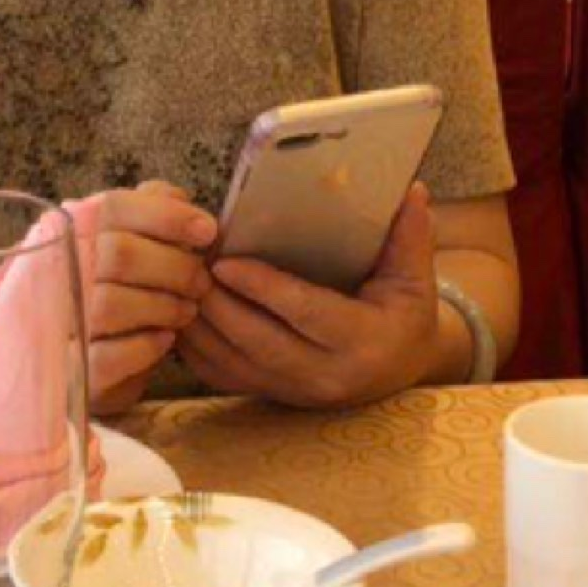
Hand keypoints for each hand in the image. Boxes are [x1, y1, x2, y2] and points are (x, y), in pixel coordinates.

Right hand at [84, 180, 215, 411]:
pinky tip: (164, 338)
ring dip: (166, 307)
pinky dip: (149, 345)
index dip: (167, 216)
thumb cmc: (110, 283)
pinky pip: (114, 354)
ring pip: (115, 304)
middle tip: (200, 281)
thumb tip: (181, 200)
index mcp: (70, 228)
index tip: (207, 231)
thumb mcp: (124, 236)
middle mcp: (57, 268)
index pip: (114, 207)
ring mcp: (61, 318)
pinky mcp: (72, 364)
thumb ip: (149, 209)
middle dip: (176, 268)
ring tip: (185, 310)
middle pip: (121, 255)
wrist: (71, 350)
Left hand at [177, 183, 440, 408]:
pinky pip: (221, 377)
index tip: (225, 260)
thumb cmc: (403, 314)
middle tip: (185, 263)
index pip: (307, 314)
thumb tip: (412, 190)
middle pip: (259, 343)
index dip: (264, 288)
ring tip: (173, 280)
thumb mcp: (413, 278)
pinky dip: (194, 348)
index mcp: (364, 342)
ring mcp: (294, 393)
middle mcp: (326, 376)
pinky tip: (176, 312)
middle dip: (217, 304)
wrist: (397, 368)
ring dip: (198, 325)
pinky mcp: (269, 396)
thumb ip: (411, 236)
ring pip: (232, 364)